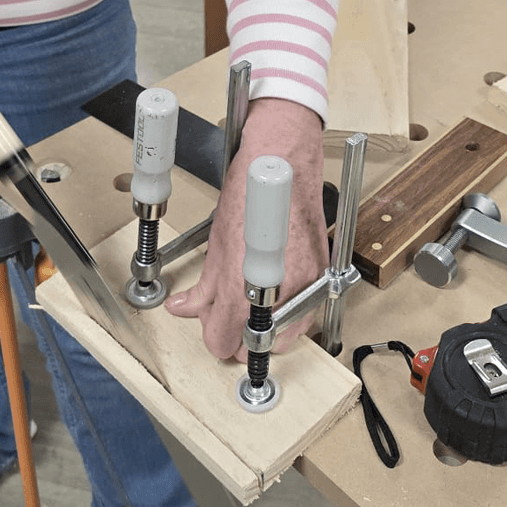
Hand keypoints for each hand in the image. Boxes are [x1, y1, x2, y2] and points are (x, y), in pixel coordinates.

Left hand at [165, 98, 328, 361]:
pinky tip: (274, 300)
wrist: (284, 160)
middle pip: (256, 346)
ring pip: (284, 337)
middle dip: (239, 338)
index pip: (225, 340)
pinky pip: (304, 316)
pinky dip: (287, 316)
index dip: (215, 338)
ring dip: (265, 331)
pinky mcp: (322, 275)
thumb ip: (202, 287)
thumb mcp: (217, 243)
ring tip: (249, 308)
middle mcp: (279, 290)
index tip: (212, 329)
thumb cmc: (248, 190)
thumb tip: (184, 308)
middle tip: (227, 319)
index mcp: (243, 283)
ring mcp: (306, 284)